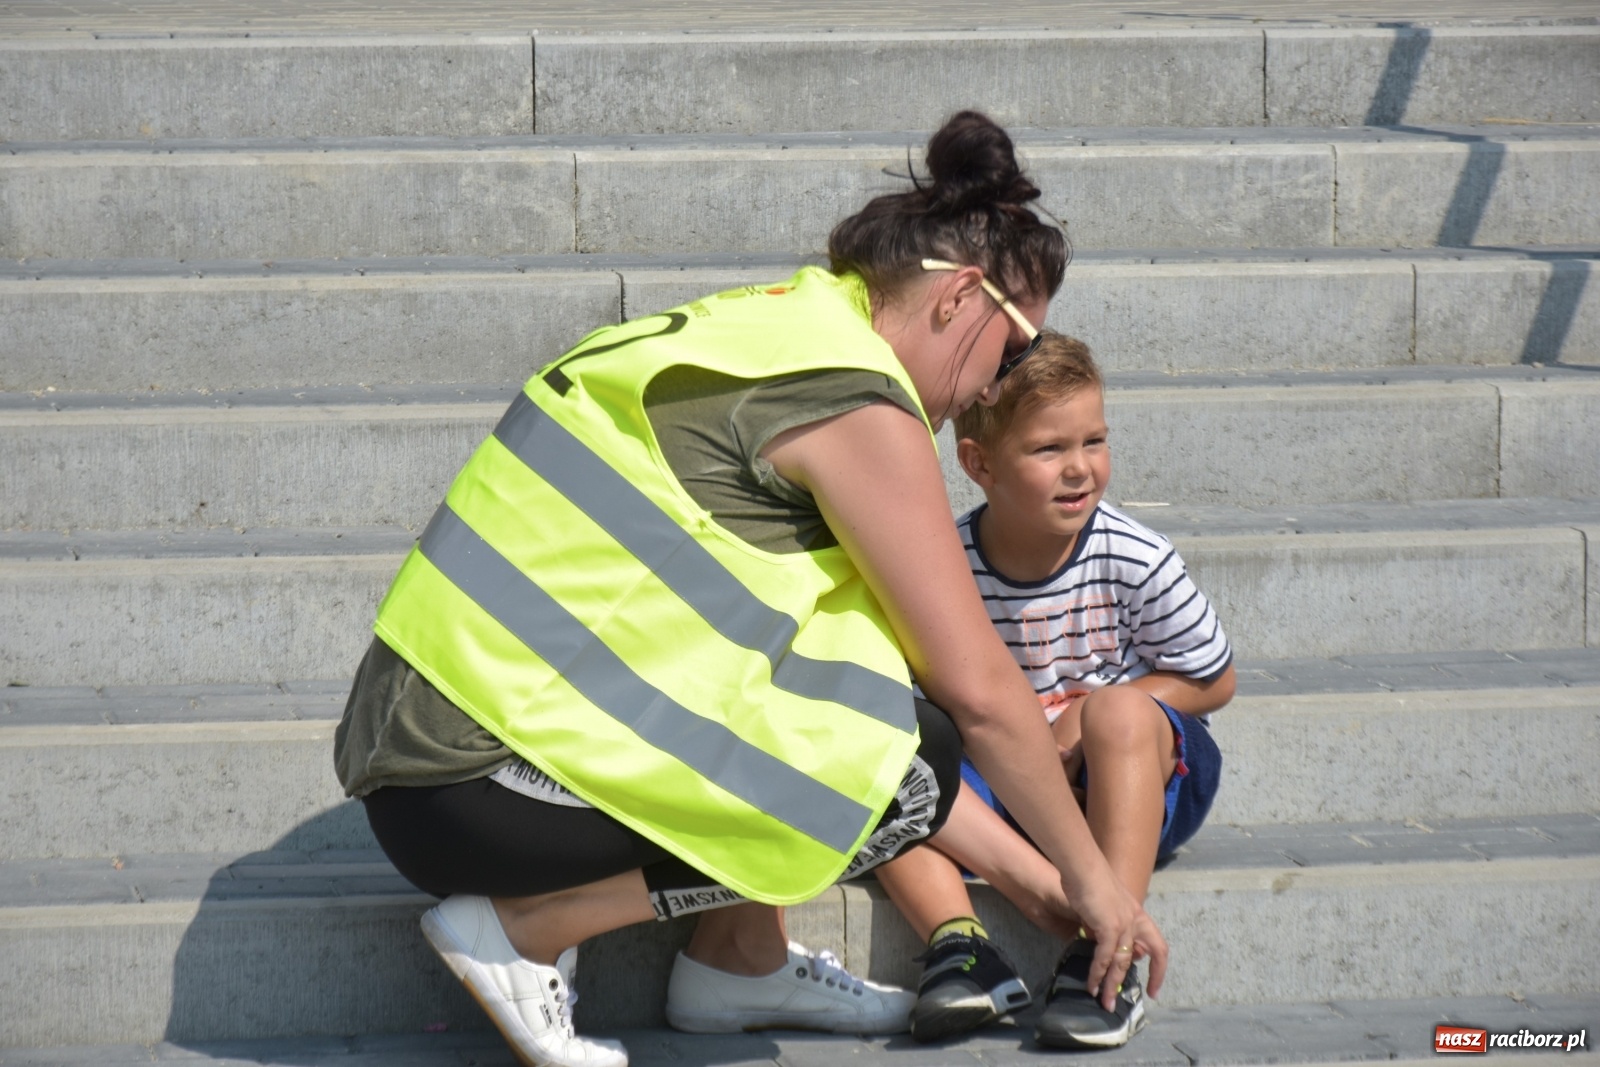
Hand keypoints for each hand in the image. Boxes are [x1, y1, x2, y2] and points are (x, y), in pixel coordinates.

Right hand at [1065, 875, 1166, 1010]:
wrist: (1083, 866)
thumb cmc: (1090, 881)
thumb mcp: (1106, 907)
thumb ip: (1110, 926)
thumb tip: (1106, 948)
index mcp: (1138, 916)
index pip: (1158, 948)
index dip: (1158, 970)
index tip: (1154, 989)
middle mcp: (1136, 921)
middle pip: (1140, 959)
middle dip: (1128, 982)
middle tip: (1118, 1002)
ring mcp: (1125, 924)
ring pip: (1121, 962)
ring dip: (1111, 984)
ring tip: (1103, 1002)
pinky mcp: (1110, 927)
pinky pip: (1105, 957)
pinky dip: (1098, 972)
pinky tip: (1091, 983)